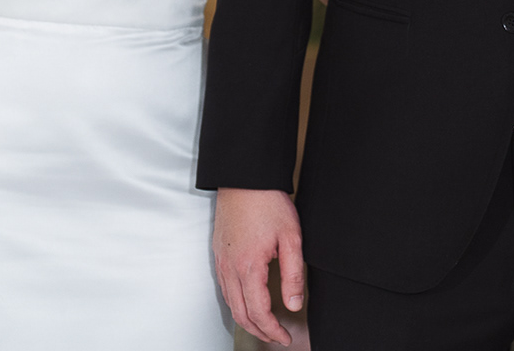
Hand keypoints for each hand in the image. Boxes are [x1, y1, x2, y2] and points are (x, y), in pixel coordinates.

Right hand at [213, 188, 305, 345]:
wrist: (245, 179)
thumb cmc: (268, 203)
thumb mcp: (291, 237)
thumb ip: (293, 274)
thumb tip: (294, 303)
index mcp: (249, 267)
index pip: (258, 311)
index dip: (272, 329)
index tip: (285, 336)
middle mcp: (230, 268)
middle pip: (240, 314)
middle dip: (259, 331)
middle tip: (276, 337)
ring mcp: (221, 262)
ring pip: (230, 303)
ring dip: (246, 319)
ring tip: (265, 325)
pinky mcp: (219, 254)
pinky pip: (224, 288)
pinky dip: (236, 303)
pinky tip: (248, 303)